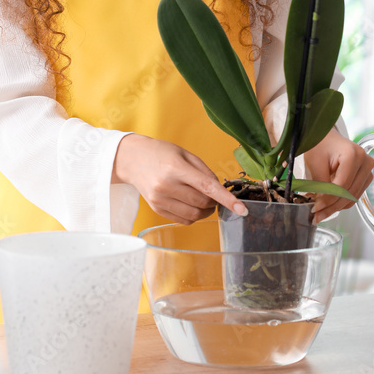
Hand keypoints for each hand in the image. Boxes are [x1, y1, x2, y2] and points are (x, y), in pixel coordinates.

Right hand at [112, 133, 247, 224]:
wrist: (132, 159)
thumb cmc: (161, 153)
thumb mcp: (184, 154)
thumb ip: (204, 171)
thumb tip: (221, 190)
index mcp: (176, 168)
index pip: (207, 187)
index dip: (227, 200)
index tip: (242, 209)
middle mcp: (166, 186)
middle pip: (202, 203)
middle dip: (214, 201)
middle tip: (213, 194)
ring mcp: (160, 200)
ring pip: (195, 215)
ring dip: (206, 210)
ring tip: (203, 200)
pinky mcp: (157, 209)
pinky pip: (184, 220)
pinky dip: (193, 216)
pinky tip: (190, 204)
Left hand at [302, 128, 373, 223]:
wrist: (326, 137)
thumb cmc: (320, 144)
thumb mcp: (316, 162)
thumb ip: (320, 184)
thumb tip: (320, 204)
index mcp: (353, 155)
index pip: (342, 185)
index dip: (328, 199)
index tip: (315, 208)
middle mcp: (365, 162)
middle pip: (349, 194)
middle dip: (331, 207)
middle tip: (316, 215)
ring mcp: (368, 170)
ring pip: (352, 197)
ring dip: (335, 206)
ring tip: (319, 211)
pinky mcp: (365, 177)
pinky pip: (354, 195)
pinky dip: (340, 201)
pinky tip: (327, 203)